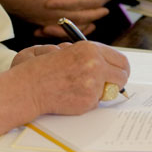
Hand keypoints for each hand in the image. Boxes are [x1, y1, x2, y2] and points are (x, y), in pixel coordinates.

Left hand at [0, 0, 107, 32]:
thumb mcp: (30, 10)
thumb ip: (42, 13)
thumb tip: (50, 11)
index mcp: (43, 23)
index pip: (64, 32)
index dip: (78, 32)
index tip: (89, 28)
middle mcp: (48, 21)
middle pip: (73, 27)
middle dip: (89, 25)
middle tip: (100, 20)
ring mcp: (50, 11)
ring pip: (76, 18)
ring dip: (92, 15)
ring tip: (103, 11)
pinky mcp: (51, 0)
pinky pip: (73, 6)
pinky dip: (86, 5)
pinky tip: (93, 2)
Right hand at [0, 41, 129, 138]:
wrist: (28, 87)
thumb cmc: (41, 68)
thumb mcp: (65, 49)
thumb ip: (87, 53)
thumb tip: (106, 61)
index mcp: (89, 49)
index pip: (120, 60)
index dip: (120, 68)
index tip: (117, 72)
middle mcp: (95, 65)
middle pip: (123, 76)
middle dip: (117, 81)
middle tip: (108, 84)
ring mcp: (93, 84)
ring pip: (112, 91)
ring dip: (102, 91)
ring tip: (83, 88)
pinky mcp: (88, 101)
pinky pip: (97, 102)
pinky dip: (88, 100)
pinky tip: (72, 95)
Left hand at [35, 0, 132, 37]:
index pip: (75, 3)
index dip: (60, 4)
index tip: (46, 3)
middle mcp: (92, 10)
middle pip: (73, 21)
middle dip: (56, 24)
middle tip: (40, 27)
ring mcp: (89, 13)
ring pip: (72, 26)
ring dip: (57, 30)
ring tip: (40, 32)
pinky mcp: (85, 14)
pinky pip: (73, 25)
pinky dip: (60, 29)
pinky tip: (44, 30)